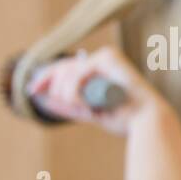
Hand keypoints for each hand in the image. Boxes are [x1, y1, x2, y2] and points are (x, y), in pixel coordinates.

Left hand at [25, 45, 162, 136]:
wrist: (148, 122)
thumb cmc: (126, 119)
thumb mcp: (91, 112)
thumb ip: (70, 107)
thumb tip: (44, 101)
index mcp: (102, 69)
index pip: (66, 68)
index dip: (46, 78)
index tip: (32, 91)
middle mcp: (104, 58)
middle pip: (64, 66)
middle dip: (48, 82)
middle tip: (42, 96)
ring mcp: (107, 57)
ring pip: (69, 70)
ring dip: (65, 92)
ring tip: (79, 108)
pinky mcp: (109, 59)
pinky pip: (79, 73)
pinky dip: (75, 91)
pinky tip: (83, 103)